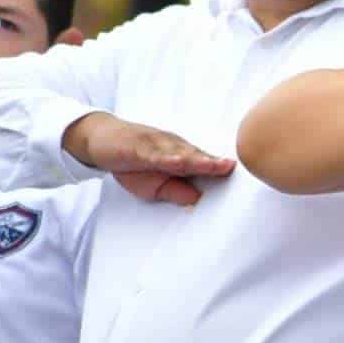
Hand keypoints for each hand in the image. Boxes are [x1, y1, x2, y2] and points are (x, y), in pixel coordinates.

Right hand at [62, 112, 234, 205]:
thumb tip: (198, 201)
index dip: (221, 169)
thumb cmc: (133, 163)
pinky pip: (153, 153)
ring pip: (179, 153)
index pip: (205, 164)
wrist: (101, 141)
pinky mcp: (137, 146)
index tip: (242, 172)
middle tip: (234, 168)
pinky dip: (165, 157)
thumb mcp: (155, 186)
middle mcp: (173, 148)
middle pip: (198, 157)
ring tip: (215, 165)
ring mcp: (156, 145)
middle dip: (215, 163)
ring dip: (198, 159)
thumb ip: (177, 192)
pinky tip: (176, 162)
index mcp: (181, 156)